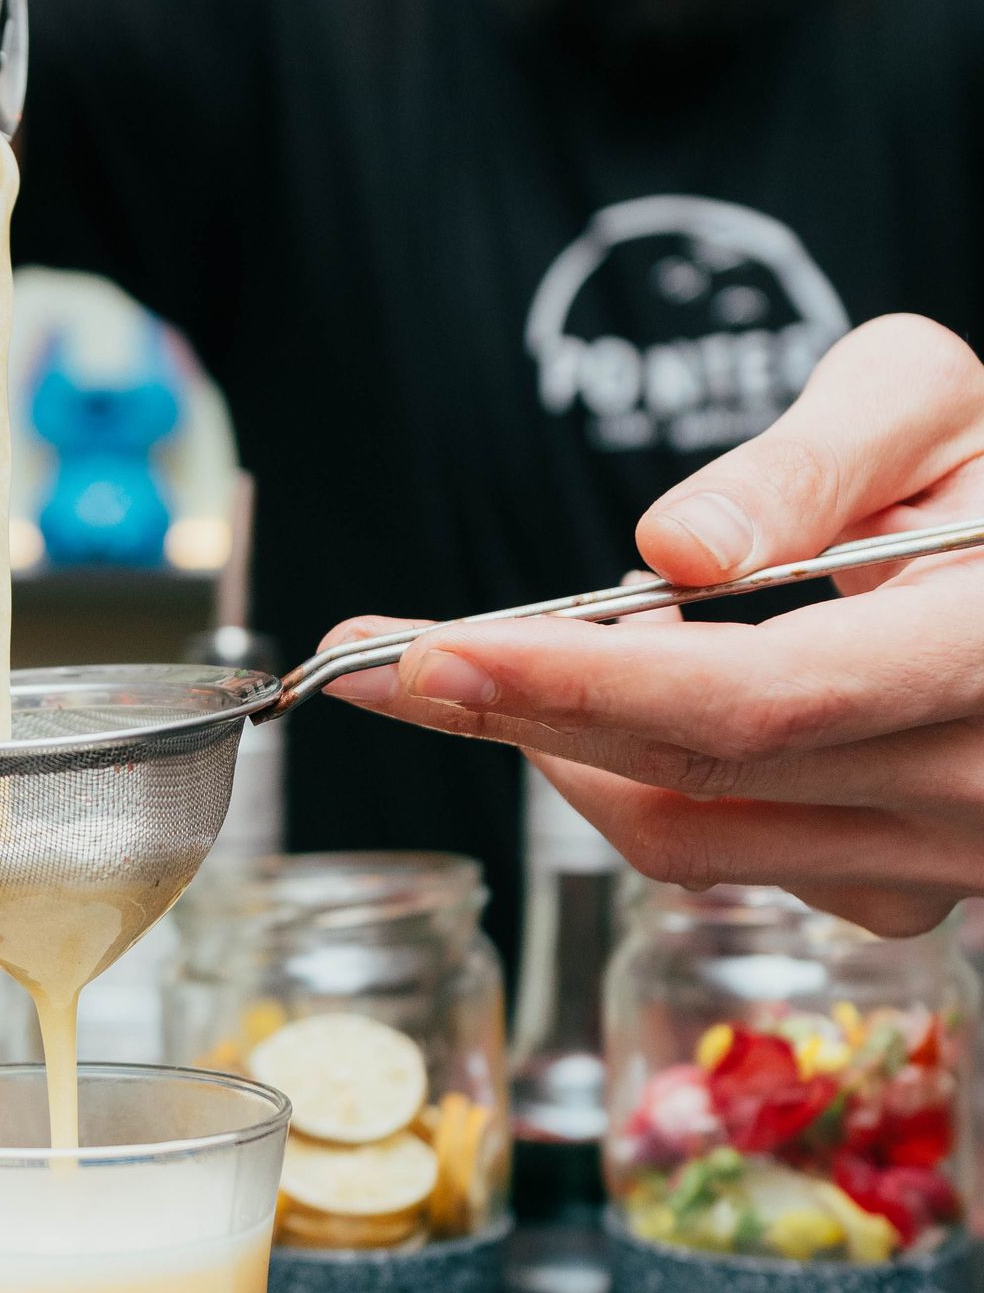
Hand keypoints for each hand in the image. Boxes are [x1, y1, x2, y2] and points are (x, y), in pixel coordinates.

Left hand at [321, 314, 983, 935]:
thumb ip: (816, 460)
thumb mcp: (937, 402)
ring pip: (683, 838)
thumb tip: (676, 549)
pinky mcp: (892, 890)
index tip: (437, 653)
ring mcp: (938, 862)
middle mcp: (973, 789)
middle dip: (508, 714)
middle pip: (692, 779)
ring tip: (490, 657)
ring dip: (557, 747)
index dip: (584, 683)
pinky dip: (632, 777)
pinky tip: (615, 695)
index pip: (761, 700)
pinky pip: (720, 855)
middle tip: (370, 659)